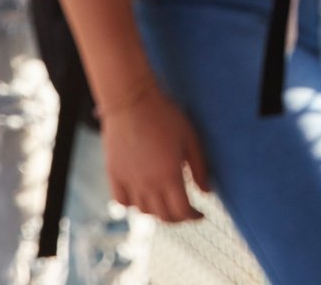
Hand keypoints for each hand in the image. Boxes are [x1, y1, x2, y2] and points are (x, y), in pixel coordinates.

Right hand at [101, 83, 208, 223]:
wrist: (131, 101)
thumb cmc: (164, 116)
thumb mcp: (190, 138)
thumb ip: (199, 168)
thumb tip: (207, 192)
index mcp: (169, 176)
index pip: (182, 212)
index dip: (193, 216)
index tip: (200, 213)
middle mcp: (148, 184)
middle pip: (164, 216)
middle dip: (178, 218)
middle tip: (186, 210)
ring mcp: (129, 181)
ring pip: (144, 211)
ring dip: (157, 212)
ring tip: (165, 202)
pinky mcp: (114, 174)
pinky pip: (121, 202)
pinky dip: (133, 205)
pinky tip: (141, 196)